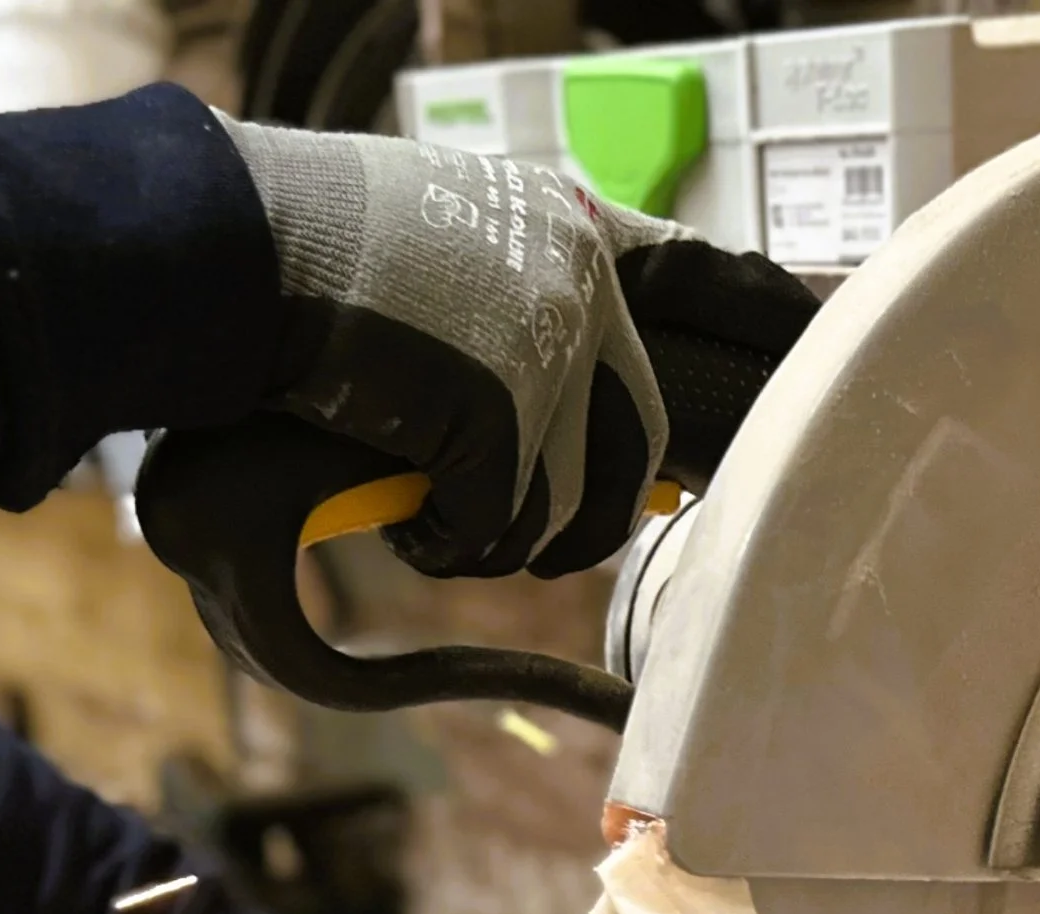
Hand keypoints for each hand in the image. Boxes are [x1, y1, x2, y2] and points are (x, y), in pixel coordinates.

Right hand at [221, 117, 815, 577]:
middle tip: (536, 553)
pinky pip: (492, 524)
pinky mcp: (499, 412)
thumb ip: (505, 299)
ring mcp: (545, 350)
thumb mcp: (437, 246)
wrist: (252, 251)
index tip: (786, 345)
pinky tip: (403, 518)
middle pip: (632, 444)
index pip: (696, 283)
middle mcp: (579, 286)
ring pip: (560, 504)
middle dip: (589, 524)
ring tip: (433, 524)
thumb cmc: (312, 259)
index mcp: (572, 234)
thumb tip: (538, 396)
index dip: (747, 320)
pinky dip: (443, 540)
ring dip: (493, 540)